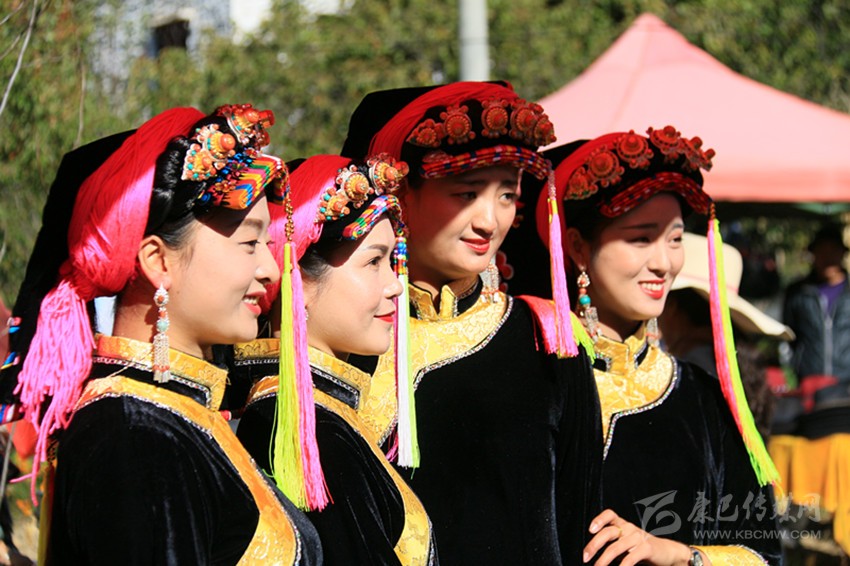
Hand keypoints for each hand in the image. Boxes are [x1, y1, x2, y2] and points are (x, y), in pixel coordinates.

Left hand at [583, 509, 701, 565]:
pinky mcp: (647, 548)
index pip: (610, 514)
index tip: (590, 530)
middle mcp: (629, 528)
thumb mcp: (626, 544)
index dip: (599, 520)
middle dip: (594, 546)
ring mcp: (638, 537)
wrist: (668, 553)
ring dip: (603, 560)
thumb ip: (612, 545)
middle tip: (585, 558)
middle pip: (608, 532)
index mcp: (623, 525)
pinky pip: (630, 558)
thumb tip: (593, 554)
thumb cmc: (642, 549)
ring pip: (615, 547)